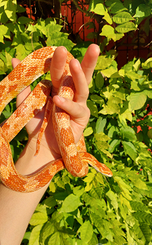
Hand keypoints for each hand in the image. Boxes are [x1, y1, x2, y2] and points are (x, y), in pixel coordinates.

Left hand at [13, 45, 99, 174]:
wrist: (41, 146)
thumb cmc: (37, 123)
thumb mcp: (28, 102)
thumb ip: (24, 84)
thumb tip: (16, 60)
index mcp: (61, 88)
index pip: (63, 71)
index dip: (60, 61)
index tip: (56, 48)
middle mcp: (72, 94)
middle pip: (82, 75)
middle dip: (87, 61)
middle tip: (93, 46)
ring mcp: (79, 105)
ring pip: (83, 88)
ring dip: (79, 76)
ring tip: (74, 63)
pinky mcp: (82, 119)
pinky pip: (75, 109)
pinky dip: (66, 104)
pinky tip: (57, 100)